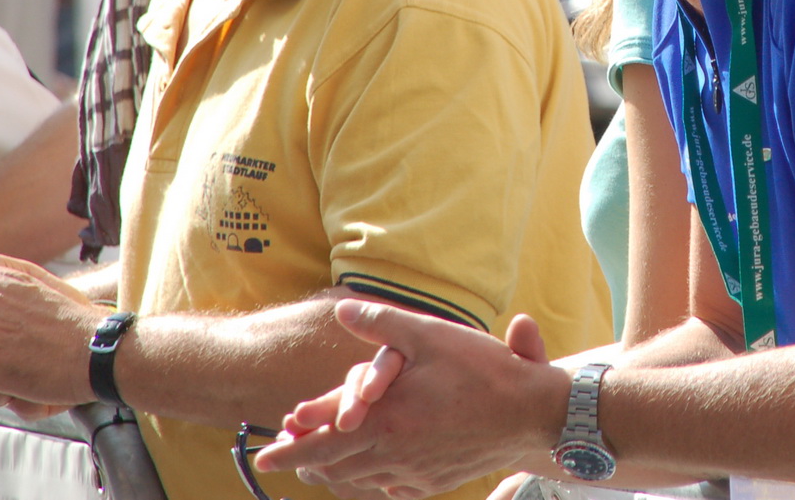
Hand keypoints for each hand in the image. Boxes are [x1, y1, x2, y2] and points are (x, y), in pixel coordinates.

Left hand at [253, 301, 566, 497]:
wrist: (531, 413)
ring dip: (332, 473)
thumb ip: (381, 322)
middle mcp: (393, 453)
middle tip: (281, 459)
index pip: (321, 442)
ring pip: (359, 481)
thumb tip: (342, 312)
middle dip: (303, 462)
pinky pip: (389, 488)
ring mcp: (413, 473)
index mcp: (385, 420)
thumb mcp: (430, 335)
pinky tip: (368, 475)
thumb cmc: (482, 370)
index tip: (263, 454)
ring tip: (316, 465)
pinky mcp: (433, 482)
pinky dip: (369, 482)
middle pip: (334, 467)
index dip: (289, 449)